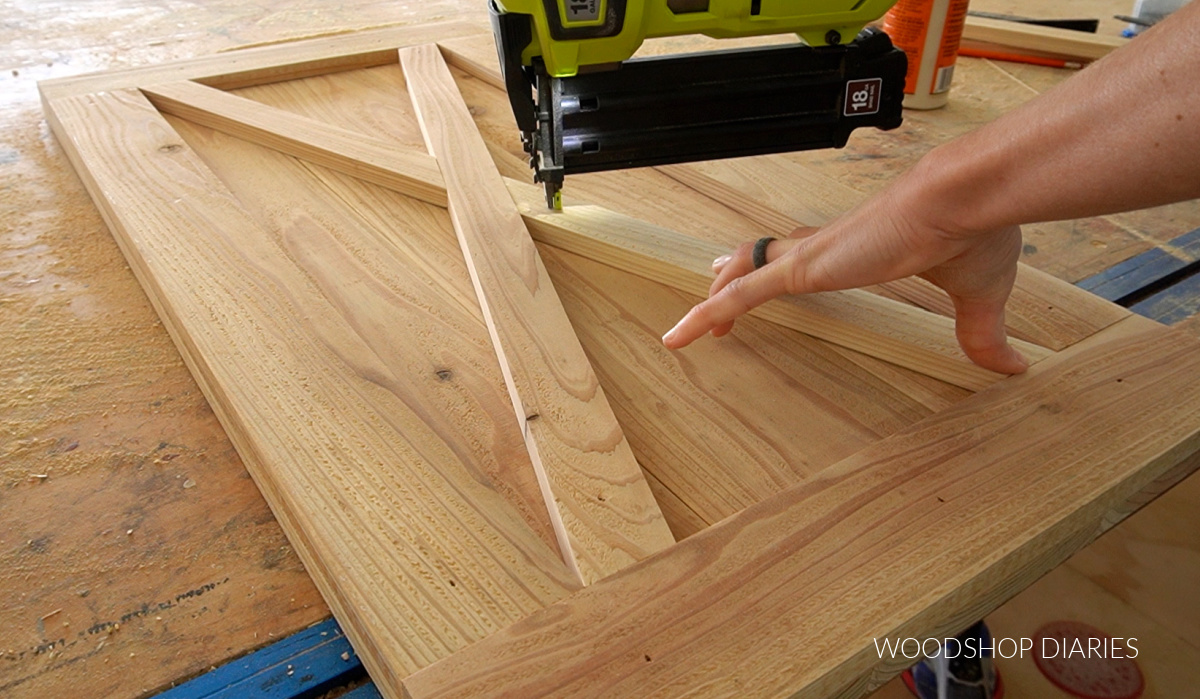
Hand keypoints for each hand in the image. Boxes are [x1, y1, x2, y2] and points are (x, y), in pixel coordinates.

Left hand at [660, 165, 1029, 374]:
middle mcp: (827, 247)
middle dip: (736, 271)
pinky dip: (707, 313)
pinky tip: (682, 334)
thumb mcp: (977, 293)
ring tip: (687, 326)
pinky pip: (741, 294)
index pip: (808, 254)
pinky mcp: (804, 268)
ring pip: (743, 274)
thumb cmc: (973, 229)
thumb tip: (1012, 367)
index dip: (785, 264)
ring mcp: (811, 257)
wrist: (967, 201)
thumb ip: (983, 331)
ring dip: (715, 297)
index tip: (770, 273)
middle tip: (712, 284)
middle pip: (764, 256)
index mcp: (860, 247)